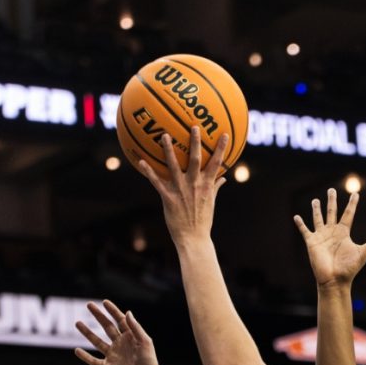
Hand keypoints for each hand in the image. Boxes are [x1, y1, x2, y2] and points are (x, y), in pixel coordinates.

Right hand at [75, 301, 161, 364]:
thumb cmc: (149, 363)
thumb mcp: (145, 342)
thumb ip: (135, 328)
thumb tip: (127, 312)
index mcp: (131, 337)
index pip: (120, 320)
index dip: (113, 310)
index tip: (104, 302)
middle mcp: (121, 345)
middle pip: (107, 327)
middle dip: (98, 316)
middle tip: (89, 304)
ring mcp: (113, 356)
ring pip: (97, 342)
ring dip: (87, 332)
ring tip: (77, 323)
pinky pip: (94, 361)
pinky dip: (85, 357)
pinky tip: (76, 350)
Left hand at [136, 127, 227, 244]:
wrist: (193, 238)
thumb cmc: (203, 221)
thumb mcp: (211, 203)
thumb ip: (216, 187)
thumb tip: (223, 178)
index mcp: (207, 185)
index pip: (216, 163)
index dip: (221, 148)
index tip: (223, 134)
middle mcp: (195, 184)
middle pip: (196, 159)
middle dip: (195, 142)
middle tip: (193, 126)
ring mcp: (181, 190)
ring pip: (173, 166)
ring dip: (168, 150)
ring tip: (164, 136)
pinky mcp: (168, 198)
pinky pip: (157, 182)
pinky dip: (149, 172)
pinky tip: (141, 161)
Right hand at [293, 188, 365, 288]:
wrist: (335, 280)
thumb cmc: (349, 269)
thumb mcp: (363, 253)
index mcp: (344, 233)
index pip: (348, 214)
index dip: (352, 204)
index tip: (355, 194)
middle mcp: (332, 232)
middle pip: (332, 212)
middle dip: (332, 201)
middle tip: (331, 190)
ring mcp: (321, 236)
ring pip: (318, 218)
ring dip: (316, 209)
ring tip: (315, 200)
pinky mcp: (311, 242)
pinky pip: (305, 230)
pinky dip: (300, 224)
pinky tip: (296, 217)